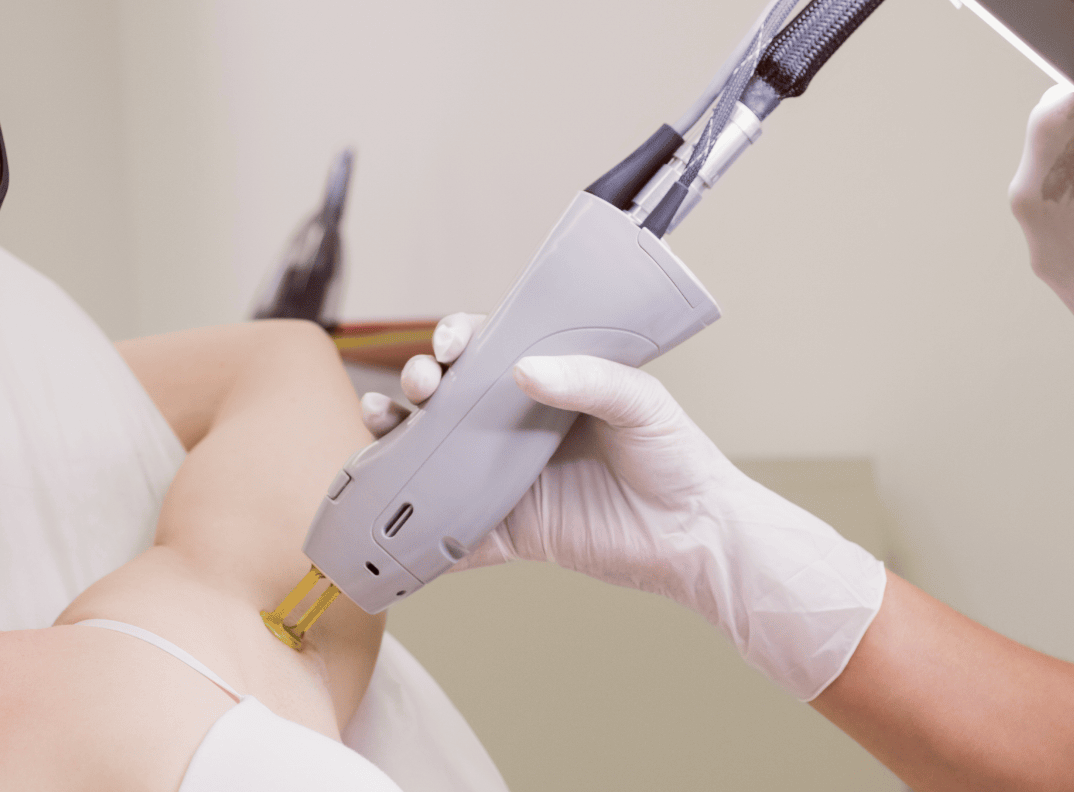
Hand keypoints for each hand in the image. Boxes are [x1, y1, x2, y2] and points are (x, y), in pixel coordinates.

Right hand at [390, 313, 884, 700]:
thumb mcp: (641, 403)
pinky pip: (448, 532)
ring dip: (394, 438)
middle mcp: (516, 427)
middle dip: (420, 381)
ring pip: (432, 456)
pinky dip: (414, 527)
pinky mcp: (506, 532)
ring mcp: (505, 479)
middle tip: (423, 386)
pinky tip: (385, 511)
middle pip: (447, 397)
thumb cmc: (676, 457)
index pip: (487, 349)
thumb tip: (525, 369)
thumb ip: (588, 379)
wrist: (695, 536)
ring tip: (378, 424)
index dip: (457, 338)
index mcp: (546, 384)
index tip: (450, 344)